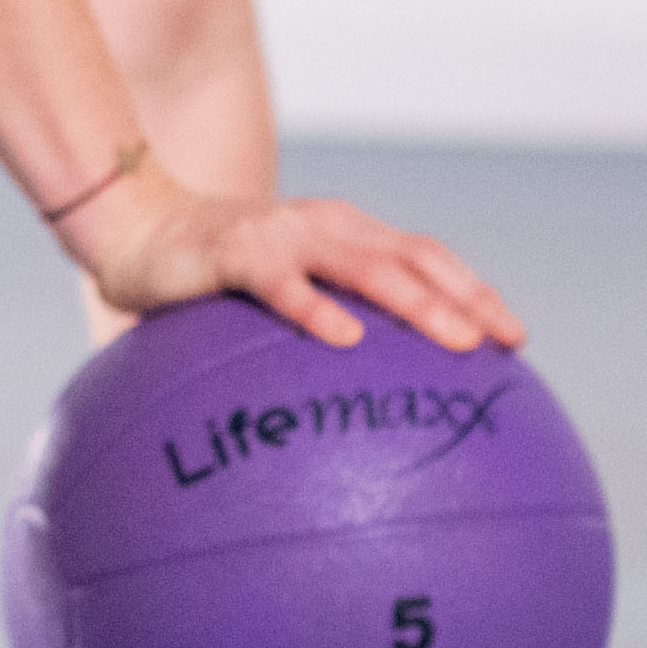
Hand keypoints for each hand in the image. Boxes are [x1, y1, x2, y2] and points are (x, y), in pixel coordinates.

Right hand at [69, 166, 524, 354]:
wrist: (131, 231)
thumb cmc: (207, 278)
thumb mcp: (271, 300)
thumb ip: (309, 338)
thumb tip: (350, 421)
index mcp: (342, 234)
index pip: (424, 255)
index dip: (472, 290)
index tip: (514, 340)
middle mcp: (324, 226)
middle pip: (411, 257)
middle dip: (464, 298)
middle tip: (500, 343)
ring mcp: (282, 235)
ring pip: (364, 264)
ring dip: (415, 301)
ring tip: (454, 338)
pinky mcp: (235, 251)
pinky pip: (281, 282)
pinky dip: (315, 307)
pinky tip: (344, 339)